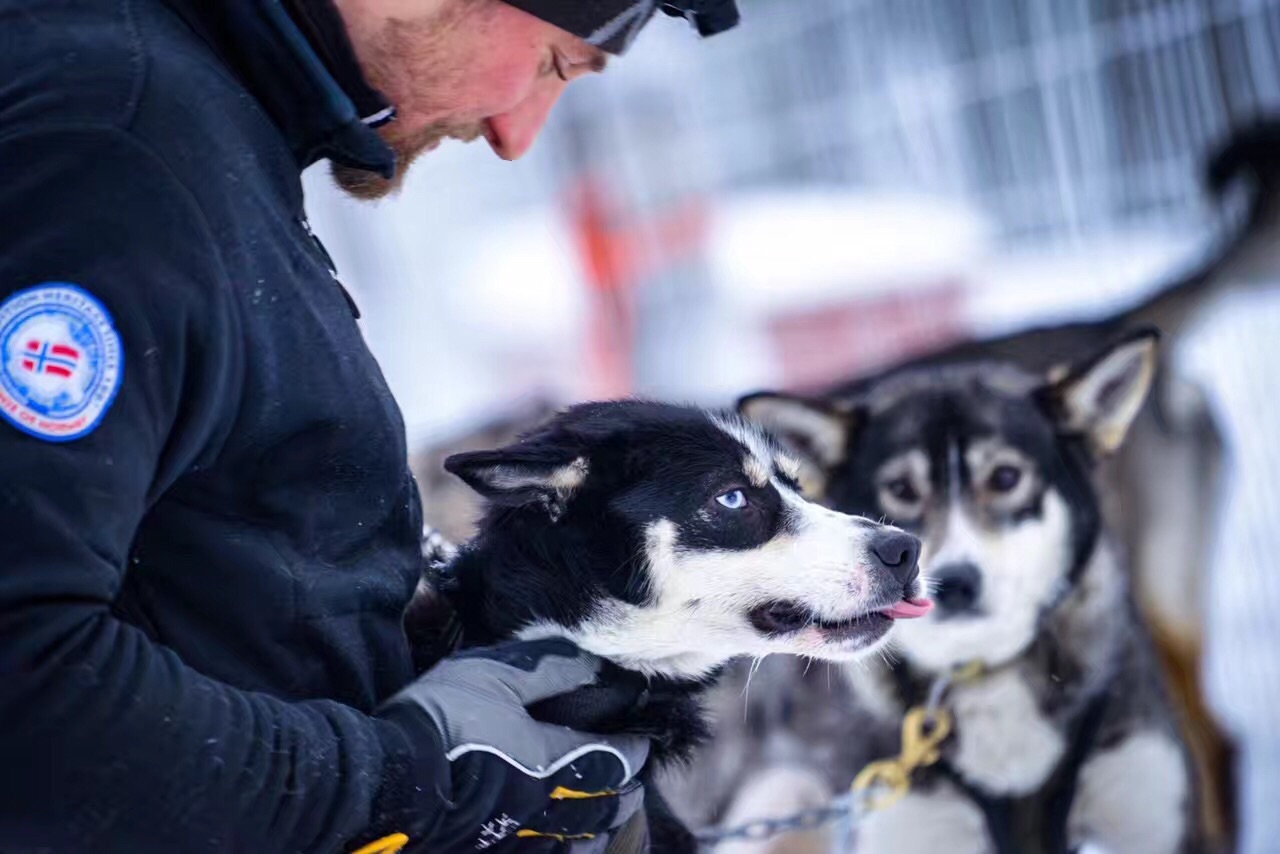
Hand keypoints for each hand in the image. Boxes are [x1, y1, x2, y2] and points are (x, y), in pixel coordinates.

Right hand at [379, 638, 648, 851]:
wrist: (388, 782)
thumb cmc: (444, 720)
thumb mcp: (496, 675)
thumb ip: (548, 669)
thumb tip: (594, 664)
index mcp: (552, 761)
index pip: (611, 758)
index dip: (633, 749)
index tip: (644, 740)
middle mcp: (545, 806)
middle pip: (601, 807)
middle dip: (623, 794)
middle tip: (634, 783)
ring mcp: (518, 836)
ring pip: (575, 841)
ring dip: (599, 827)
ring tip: (609, 820)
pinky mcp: (490, 851)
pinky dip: (562, 852)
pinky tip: (561, 847)